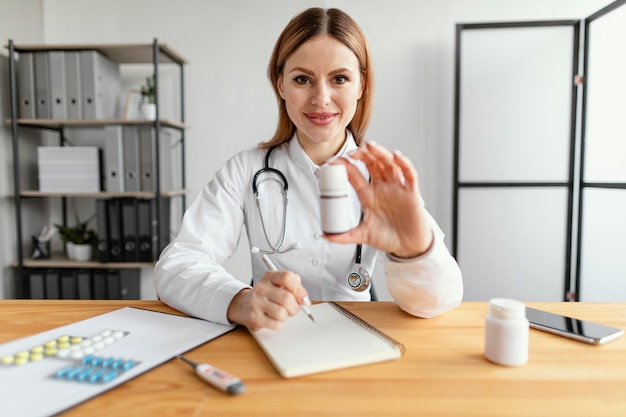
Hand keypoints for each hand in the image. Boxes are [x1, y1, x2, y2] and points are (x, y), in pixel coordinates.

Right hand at [226, 270, 309, 330]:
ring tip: (281, 313)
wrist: (242, 305)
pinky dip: (279, 324)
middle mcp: (261, 288)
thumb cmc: (265, 296)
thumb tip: (305, 300)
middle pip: (287, 298)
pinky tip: (274, 320)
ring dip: (286, 316)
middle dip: (295, 307)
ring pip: (282, 313)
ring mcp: (256, 302)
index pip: (288, 277)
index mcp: (269, 277)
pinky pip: (276, 324)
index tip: (300, 296)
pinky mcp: (254, 317)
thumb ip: (294, 289)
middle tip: (292, 309)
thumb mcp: (278, 285)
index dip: (298, 289)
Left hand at [325, 141, 432, 257]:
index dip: (345, 167)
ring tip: (371, 146)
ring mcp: (397, 189)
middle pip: (372, 164)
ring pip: (389, 164)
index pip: (355, 176)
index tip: (333, 162)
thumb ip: (344, 236)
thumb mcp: (363, 235)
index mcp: (369, 196)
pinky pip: (409, 175)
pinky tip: (397, 157)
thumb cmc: (388, 238)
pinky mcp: (411, 193)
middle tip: (352, 151)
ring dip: (381, 154)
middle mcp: (382, 188)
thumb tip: (326, 236)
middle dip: (362, 155)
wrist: (408, 247)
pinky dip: (404, 164)